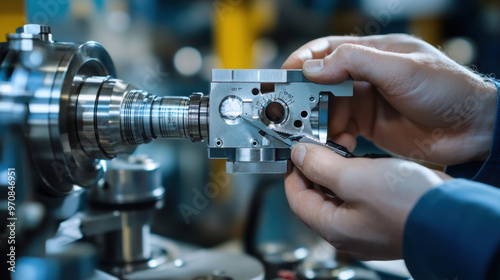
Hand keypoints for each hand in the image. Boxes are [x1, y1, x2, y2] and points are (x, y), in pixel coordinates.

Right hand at [283, 34, 497, 165]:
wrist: (473, 130)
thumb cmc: (448, 90)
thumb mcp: (400, 70)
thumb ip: (355, 63)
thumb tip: (313, 67)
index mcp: (373, 54)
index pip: (327, 51)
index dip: (303, 62)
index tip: (284, 77)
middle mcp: (366, 77)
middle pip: (322, 83)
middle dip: (305, 97)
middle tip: (291, 113)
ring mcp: (367, 102)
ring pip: (328, 108)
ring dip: (317, 121)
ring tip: (315, 134)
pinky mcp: (369, 125)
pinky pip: (340, 129)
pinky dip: (332, 136)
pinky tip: (337, 143)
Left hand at [285, 143, 451, 259]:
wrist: (452, 215)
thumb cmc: (407, 204)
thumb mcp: (354, 177)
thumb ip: (320, 165)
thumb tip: (300, 155)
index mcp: (333, 227)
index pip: (297, 199)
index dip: (293, 172)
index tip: (296, 153)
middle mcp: (348, 232)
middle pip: (317, 197)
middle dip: (315, 169)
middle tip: (320, 147)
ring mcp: (366, 227)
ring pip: (339, 195)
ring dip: (337, 171)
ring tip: (344, 149)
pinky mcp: (383, 219)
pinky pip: (360, 198)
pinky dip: (356, 178)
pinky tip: (366, 164)